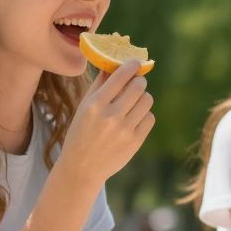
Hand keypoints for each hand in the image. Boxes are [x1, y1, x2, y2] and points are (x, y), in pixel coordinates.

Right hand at [59, 61, 152, 184]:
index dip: (131, 66)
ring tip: (134, 103)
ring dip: (143, 98)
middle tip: (136, 83)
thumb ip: (99, 85)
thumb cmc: (81, 132)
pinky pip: (150, 118)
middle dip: (139, 82)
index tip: (135, 63)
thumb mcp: (83, 107)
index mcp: (95, 105)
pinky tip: (135, 118)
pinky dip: (144, 115)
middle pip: (139, 86)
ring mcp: (124, 130)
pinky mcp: (135, 141)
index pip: (121, 76)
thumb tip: (113, 64)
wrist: (82, 167)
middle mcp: (111, 116)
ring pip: (147, 100)